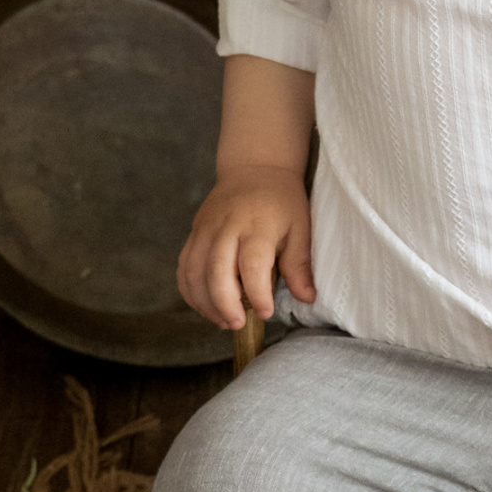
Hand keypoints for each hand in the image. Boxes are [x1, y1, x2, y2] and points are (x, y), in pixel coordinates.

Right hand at [177, 165, 315, 329]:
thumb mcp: (300, 227)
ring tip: (224, 321)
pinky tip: (207, 307)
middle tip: (238, 323)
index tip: (266, 312)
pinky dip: (190, 291)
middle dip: (224, 303)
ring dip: (205, 302)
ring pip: (194, 271)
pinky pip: (184, 267)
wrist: (254, 167)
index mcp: (257, 224)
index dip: (256, 293)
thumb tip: (307, 298)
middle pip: (215, 269)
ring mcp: (205, 229)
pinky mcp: (194, 233)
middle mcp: (226, 226)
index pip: (252, 263)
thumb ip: (299, 264)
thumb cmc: (282, 201)